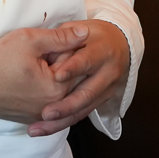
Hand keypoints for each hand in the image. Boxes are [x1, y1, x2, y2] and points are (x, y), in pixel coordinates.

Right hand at [0, 25, 89, 126]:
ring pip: (57, 87)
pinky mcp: (31, 117)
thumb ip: (60, 37)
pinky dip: (39, 87)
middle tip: (32, 56)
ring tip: (26, 67)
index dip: (58, 46)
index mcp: (58, 88)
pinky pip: (45, 99)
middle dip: (57, 61)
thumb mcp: (29, 40)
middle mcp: (55, 107)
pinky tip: (23, 79)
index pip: (75, 60)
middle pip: (68, 76)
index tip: (39, 45)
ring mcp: (43, 114)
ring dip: (48, 74)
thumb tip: (86, 33)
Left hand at [25, 19, 130, 136]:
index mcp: (102, 50)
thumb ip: (63, 38)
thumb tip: (47, 48)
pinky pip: (82, 114)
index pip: (87, 60)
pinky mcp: (102, 100)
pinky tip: (45, 128)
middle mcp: (108, 73)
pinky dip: (64, 122)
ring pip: (84, 109)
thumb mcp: (79, 29)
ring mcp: (107, 89)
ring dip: (61, 121)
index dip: (73, 68)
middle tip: (45, 113)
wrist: (120, 43)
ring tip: (38, 128)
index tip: (56, 76)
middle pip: (87, 93)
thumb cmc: (91, 35)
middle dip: (66, 105)